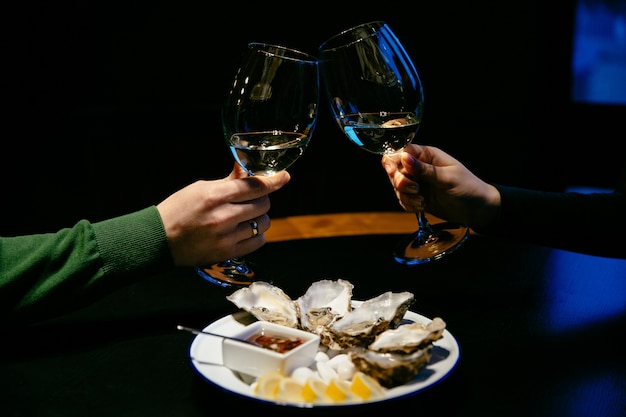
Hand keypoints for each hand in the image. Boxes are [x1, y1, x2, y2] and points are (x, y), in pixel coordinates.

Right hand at [156, 163, 290, 265]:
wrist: (158, 239)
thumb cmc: (178, 209)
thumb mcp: (201, 188)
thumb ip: (228, 182)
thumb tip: (248, 171)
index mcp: (215, 196)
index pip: (254, 186)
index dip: (273, 180)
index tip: (284, 177)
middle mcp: (223, 217)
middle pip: (263, 204)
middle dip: (262, 199)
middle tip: (251, 199)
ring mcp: (226, 237)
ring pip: (263, 223)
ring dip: (260, 217)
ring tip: (246, 216)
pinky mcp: (227, 253)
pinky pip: (258, 241)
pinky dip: (257, 234)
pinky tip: (246, 230)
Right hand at [381, 144, 499, 228]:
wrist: (477, 210)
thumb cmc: (468, 187)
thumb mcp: (447, 177)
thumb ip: (424, 169)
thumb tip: (404, 157)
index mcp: (427, 156)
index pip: (402, 152)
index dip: (394, 161)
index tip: (395, 172)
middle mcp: (419, 168)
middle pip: (396, 170)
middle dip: (401, 182)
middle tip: (416, 189)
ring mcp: (418, 183)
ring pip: (397, 187)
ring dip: (406, 196)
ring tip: (422, 201)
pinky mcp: (417, 197)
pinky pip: (403, 200)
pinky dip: (409, 205)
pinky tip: (422, 206)